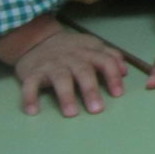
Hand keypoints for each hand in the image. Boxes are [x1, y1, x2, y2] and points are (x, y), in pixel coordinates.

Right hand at [9, 30, 126, 116]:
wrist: (37, 40)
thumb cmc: (71, 49)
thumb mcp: (93, 46)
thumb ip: (110, 56)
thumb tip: (125, 72)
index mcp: (89, 51)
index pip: (105, 61)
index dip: (112, 76)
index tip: (118, 94)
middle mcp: (71, 57)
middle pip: (83, 71)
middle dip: (91, 90)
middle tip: (97, 109)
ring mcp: (51, 65)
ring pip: (60, 78)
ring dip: (66, 96)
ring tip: (72, 113)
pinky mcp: (32, 73)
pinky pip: (30, 85)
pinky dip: (30, 97)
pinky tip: (33, 111)